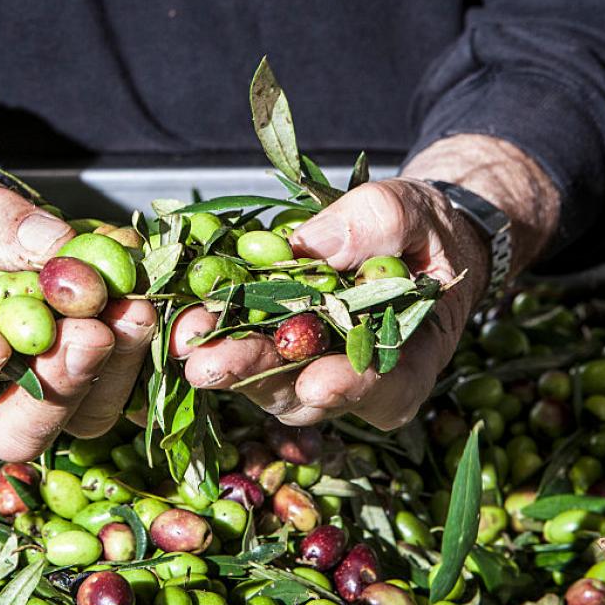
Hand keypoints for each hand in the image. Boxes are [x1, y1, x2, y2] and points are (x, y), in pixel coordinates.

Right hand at [0, 151, 157, 460]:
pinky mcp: (102, 376)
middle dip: (59, 385)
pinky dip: (154, 351)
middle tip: (89, 334)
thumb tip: (55, 245)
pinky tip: (163, 309)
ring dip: (115, 368)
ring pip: (86, 416)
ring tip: (133, 310)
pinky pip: (137, 386)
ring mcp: (51, 395)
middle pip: (19, 431)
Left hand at [176, 135, 559, 430]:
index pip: (387, 389)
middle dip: (255, 376)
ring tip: (186, 336)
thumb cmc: (421, 229)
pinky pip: (243, 346)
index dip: (352, 389)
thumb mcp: (411, 212)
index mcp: (411, 358)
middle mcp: (356, 376)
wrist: (404, 234)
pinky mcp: (275, 344)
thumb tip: (311, 246)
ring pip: (266, 378)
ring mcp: (311, 365)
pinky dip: (214, 332)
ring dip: (223, 358)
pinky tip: (183, 317)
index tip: (318, 382)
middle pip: (306, 392)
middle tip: (212, 365)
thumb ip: (375, 225)